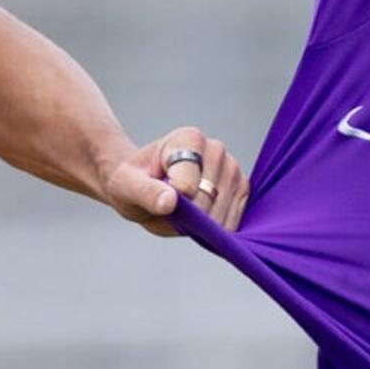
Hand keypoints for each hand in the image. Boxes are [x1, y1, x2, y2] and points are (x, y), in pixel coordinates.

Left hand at [112, 128, 249, 234]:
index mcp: (188, 139)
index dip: (171, 203)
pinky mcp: (242, 188)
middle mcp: (215, 149)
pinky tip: (200, 218)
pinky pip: (234, 221)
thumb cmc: (134, 183)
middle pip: (207, 201)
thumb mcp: (128, 187)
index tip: (159, 195)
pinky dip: (216, 229)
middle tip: (170, 206)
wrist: (145, 185)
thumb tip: (170, 201)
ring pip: (222, 214)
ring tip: (185, 210)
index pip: (188, 186)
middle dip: (186, 216)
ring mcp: (232, 168)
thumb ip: (147, 193)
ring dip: (201, 224)